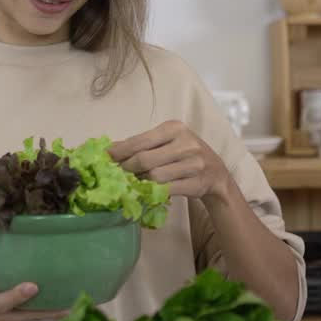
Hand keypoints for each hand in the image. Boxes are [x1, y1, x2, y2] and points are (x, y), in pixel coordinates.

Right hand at [0, 229, 67, 320]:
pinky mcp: (12, 313)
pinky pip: (30, 314)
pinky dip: (47, 311)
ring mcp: (3, 316)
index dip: (14, 298)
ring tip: (72, 307)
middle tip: (65, 306)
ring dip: (48, 314)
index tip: (33, 287)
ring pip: (27, 318)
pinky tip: (67, 304)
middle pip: (18, 316)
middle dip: (41, 313)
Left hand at [109, 120, 231, 201]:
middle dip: (126, 169)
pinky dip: (153, 192)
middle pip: (145, 159)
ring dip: (140, 182)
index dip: (120, 151)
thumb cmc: (184, 153)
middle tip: (116, 175)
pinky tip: (146, 192)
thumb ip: (140, 144)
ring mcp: (194, 163)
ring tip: (132, 183)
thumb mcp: (165, 142)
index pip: (140, 140)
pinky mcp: (197, 183)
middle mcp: (186, 142)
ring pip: (155, 176)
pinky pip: (167, 190)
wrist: (216, 172)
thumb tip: (109, 149)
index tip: (105, 158)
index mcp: (174, 128)